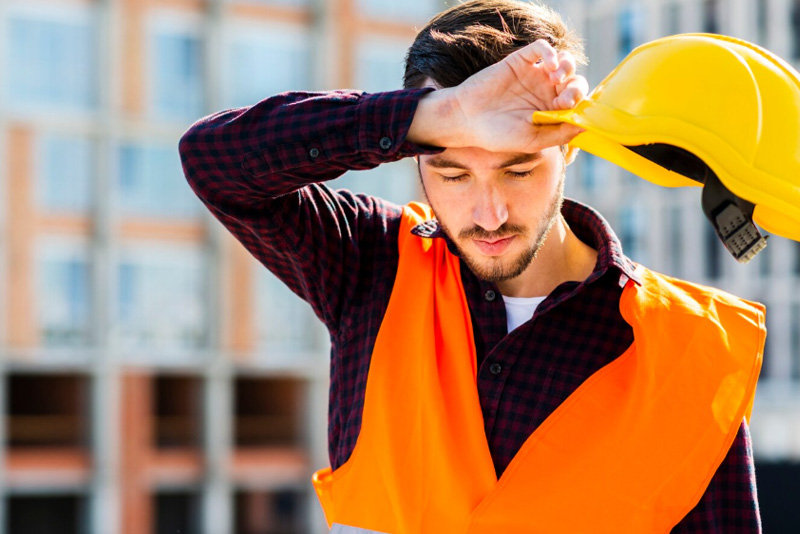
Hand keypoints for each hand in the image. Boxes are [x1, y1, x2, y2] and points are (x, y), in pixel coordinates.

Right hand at [408, 39, 587, 152]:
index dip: (580, 104)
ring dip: (567, 68)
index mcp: (550, 112)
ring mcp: (534, 75)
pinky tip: (548, 65)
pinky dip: (551, 53)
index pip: (577, 103)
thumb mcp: (532, 140)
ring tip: (556, 78)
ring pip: (564, 62)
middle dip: (576, 88)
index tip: (567, 109)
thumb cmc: (497, 134)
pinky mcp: (521, 61)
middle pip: (575, 82)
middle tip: (563, 98)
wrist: (467, 119)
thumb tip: (586, 125)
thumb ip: (559, 133)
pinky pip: (543, 48)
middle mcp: (545, 92)